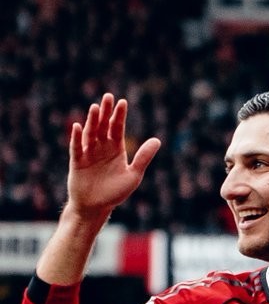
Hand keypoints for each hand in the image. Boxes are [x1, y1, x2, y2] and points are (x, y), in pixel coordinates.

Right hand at [66, 93, 160, 220]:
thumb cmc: (115, 192)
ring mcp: (88, 153)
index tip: (123, 102)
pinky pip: (76, 147)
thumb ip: (143, 157)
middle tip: (108, 96)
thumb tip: (157, 140)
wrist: (96, 207)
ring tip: (95, 107)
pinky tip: (77, 127)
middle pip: (103, 126)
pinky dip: (76, 138)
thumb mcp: (133, 175)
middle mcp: (101, 147)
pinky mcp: (77, 161)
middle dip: (105, 112)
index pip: (117, 128)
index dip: (119, 115)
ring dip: (91, 121)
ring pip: (90, 133)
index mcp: (116, 149)